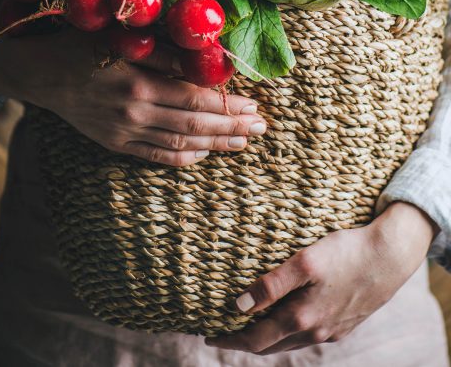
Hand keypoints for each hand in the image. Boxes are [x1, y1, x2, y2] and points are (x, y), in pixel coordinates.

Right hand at [0, 15, 265, 164]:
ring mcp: (124, 133)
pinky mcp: (115, 143)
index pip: (195, 97)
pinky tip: (205, 153)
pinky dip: (184, 156)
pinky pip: (156, 155)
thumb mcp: (120, 37)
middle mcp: (134, 113)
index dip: (228, 104)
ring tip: (244, 141)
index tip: (254, 103)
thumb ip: (163, 50)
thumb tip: (205, 56)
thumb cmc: (80, 45)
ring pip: (180, 142)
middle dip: (233, 126)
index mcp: (137, 83)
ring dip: (216, 143)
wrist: (39, 74)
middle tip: (262, 126)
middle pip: (194, 124)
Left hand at [206, 202, 436, 354]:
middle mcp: (315, 331)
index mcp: (301, 319)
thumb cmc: (345, 253)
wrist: (390, 256)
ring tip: (250, 324)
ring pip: (290, 342)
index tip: (209, 336)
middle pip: (271, 346)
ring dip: (267, 337)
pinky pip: (308, 334)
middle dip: (244, 341)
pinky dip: (289, 331)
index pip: (255, 340)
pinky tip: (288, 316)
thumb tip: (240, 306)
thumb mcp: (305, 262)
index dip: (230, 340)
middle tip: (223, 332)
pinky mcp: (344, 324)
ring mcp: (331, 331)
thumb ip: (272, 285)